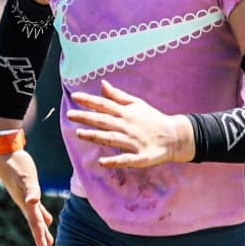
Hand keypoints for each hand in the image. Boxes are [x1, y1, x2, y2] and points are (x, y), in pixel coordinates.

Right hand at [0, 148, 53, 245]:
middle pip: (35, 222)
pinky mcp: (26, 188)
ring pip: (35, 216)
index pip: (35, 223)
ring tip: (47, 238)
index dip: (39, 236)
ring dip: (41, 227)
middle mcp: (24, 202)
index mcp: (26, 202)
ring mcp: (24, 196)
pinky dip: (41, 213)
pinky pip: (35, 206)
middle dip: (40, 235)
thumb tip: (32, 203)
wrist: (4, 154)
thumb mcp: (25, 178)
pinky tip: (46, 218)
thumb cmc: (16, 165)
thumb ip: (31, 191)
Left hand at [68, 81, 193, 168]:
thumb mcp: (137, 104)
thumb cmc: (153, 119)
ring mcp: (133, 142)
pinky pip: (126, 159)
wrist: (174, 136)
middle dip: (86, 117)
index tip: (75, 97)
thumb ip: (118, 96)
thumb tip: (102, 84)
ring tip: (79, 134)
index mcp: (126, 113)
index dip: (90, 101)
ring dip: (95, 136)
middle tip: (70, 114)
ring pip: (111, 138)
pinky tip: (102, 162)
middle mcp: (128, 126)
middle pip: (104, 121)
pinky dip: (114, 161)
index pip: (105, 105)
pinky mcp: (140, 156)